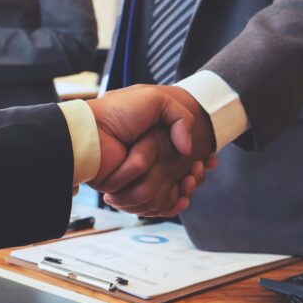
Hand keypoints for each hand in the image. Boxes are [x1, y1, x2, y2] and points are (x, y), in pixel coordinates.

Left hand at [92, 86, 215, 216]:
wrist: (93, 132)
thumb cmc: (119, 112)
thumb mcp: (156, 99)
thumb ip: (180, 116)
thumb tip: (188, 150)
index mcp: (154, 136)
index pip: (184, 155)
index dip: (200, 160)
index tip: (210, 162)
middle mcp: (148, 156)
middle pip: (180, 175)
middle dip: (194, 175)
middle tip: (200, 171)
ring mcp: (139, 175)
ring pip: (170, 190)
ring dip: (185, 188)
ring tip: (189, 182)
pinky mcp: (130, 190)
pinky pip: (155, 203)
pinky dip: (169, 202)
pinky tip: (181, 195)